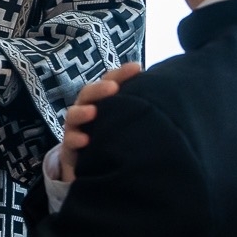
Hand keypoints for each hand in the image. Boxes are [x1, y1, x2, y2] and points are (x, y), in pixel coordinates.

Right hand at [58, 62, 142, 180]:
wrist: (94, 168)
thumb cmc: (114, 141)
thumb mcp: (126, 124)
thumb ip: (138, 111)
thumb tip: (166, 96)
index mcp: (102, 101)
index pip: (109, 81)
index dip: (121, 74)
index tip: (136, 68)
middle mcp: (87, 110)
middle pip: (88, 94)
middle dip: (99, 90)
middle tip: (112, 88)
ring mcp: (76, 129)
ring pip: (73, 115)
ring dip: (82, 112)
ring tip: (92, 112)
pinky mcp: (70, 148)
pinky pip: (69, 141)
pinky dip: (75, 139)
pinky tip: (86, 140)